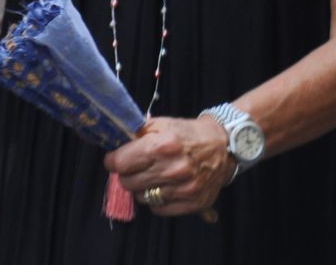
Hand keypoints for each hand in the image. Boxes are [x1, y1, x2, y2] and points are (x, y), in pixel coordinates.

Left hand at [102, 116, 235, 216]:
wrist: (223, 147)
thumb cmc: (187, 134)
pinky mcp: (194, 203)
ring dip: (141, 188)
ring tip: (149, 177)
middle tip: (133, 169)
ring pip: (142, 197)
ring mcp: (185, 189)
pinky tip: (162, 188)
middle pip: (128, 182)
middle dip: (125, 175)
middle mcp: (173, 169)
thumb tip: (114, 146)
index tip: (114, 160)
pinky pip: (159, 209)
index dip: (112, 161)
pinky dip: (156, 201)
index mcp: (162, 146)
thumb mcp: (160, 124)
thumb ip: (135, 134)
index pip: (120, 163)